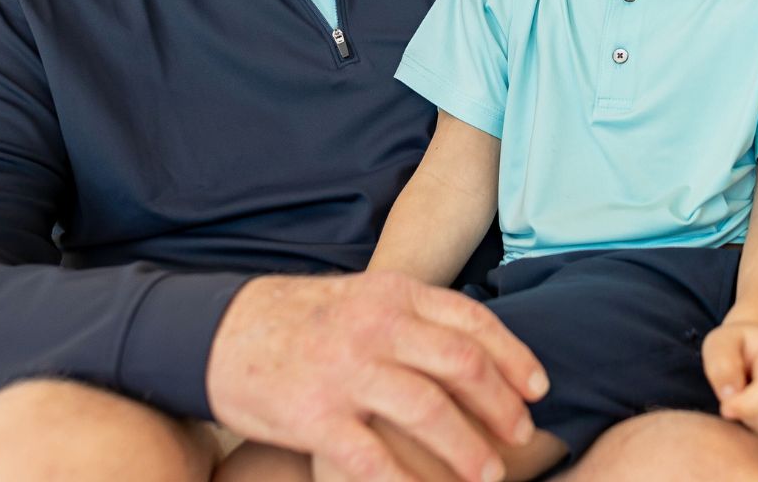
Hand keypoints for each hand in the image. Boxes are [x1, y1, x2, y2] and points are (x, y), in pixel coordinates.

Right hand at [205, 270, 546, 481]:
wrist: (220, 330)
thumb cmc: (300, 317)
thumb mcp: (361, 296)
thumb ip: (411, 315)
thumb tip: (471, 347)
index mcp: (390, 293)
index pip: (470, 320)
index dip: (513, 356)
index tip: (537, 388)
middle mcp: (374, 326)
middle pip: (461, 364)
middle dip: (501, 405)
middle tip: (520, 435)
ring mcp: (344, 371)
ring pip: (429, 411)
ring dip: (468, 449)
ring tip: (489, 476)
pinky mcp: (314, 417)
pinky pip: (375, 460)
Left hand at [702, 322, 757, 455]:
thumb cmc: (737, 346)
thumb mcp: (721, 343)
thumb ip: (721, 365)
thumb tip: (729, 396)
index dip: (747, 406)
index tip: (724, 408)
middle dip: (744, 415)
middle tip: (732, 397)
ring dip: (751, 425)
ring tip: (745, 401)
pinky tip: (754, 414)